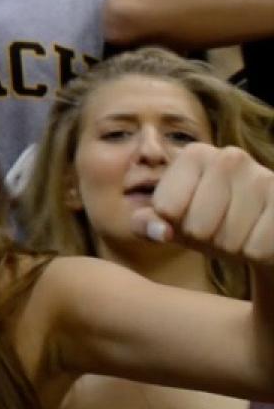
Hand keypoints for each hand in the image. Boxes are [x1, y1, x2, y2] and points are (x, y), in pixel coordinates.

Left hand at [132, 143, 273, 266]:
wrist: (262, 234)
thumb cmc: (210, 224)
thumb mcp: (172, 223)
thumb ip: (146, 226)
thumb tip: (160, 232)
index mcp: (194, 155)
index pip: (166, 209)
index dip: (176, 225)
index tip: (190, 217)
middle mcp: (230, 157)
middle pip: (197, 227)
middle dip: (207, 240)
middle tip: (221, 229)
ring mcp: (264, 176)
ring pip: (230, 241)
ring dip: (234, 248)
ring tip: (242, 233)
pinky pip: (259, 249)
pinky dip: (258, 254)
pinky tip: (264, 237)